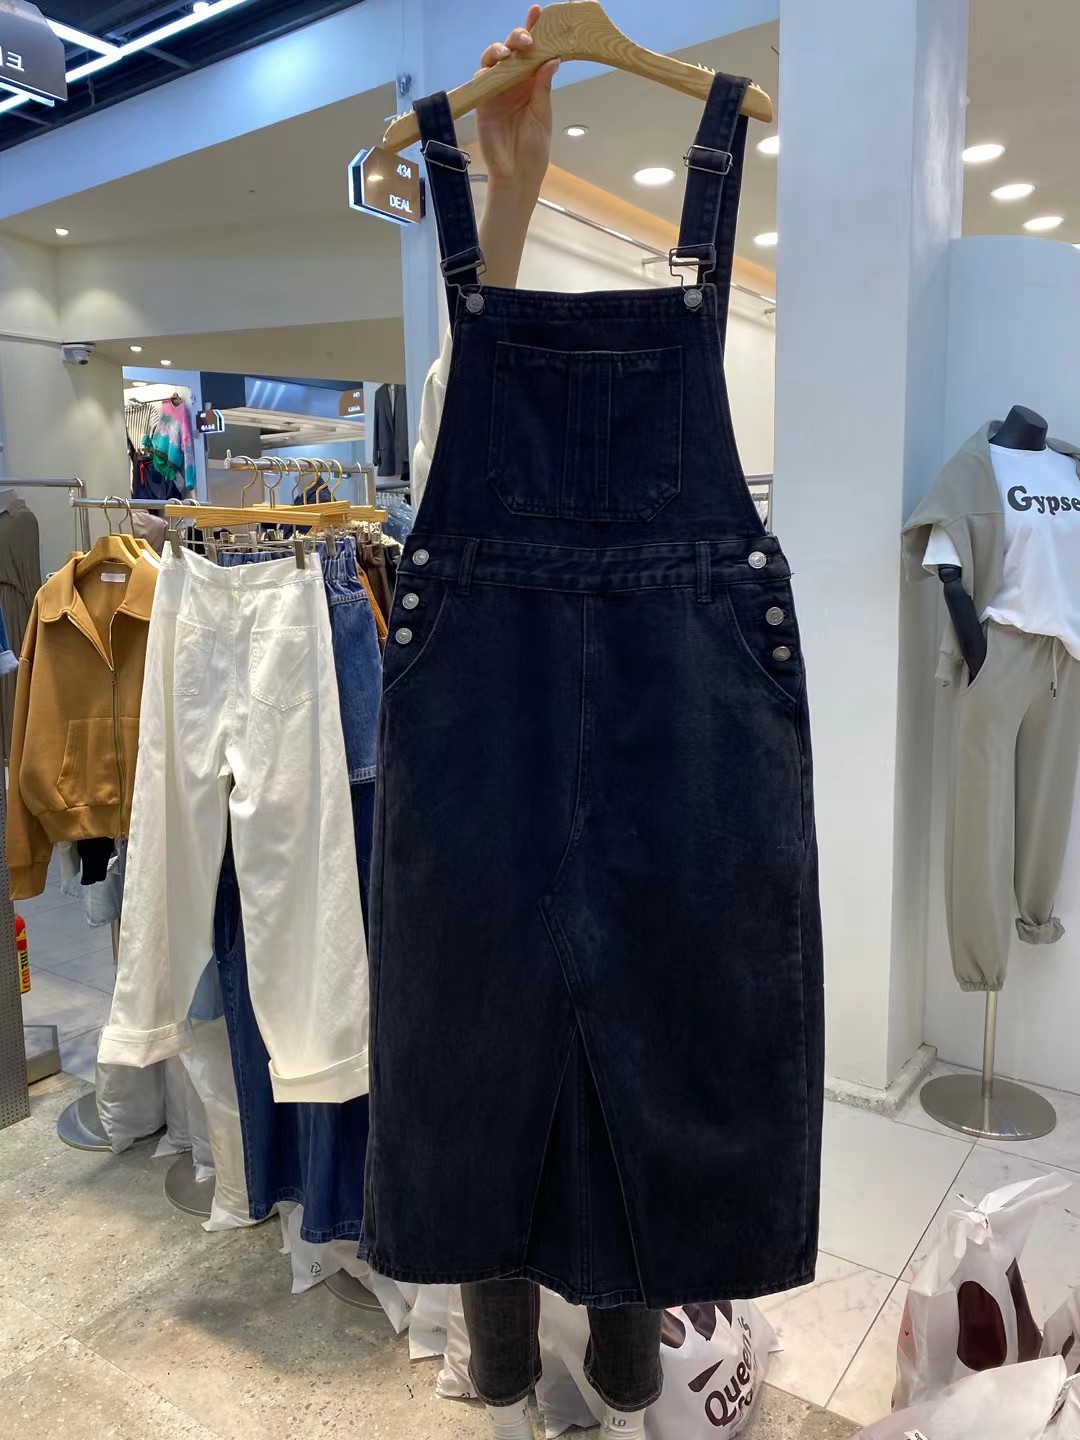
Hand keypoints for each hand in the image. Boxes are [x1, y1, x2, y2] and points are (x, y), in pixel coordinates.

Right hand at [475, 6, 557, 197]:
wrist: (517, 175)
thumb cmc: (534, 148)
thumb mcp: (542, 114)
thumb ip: (543, 87)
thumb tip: (553, 58)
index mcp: (531, 82)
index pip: (532, 51)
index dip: (533, 30)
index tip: (538, 11)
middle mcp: (512, 82)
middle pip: (510, 50)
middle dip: (516, 38)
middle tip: (526, 39)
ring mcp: (496, 91)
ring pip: (492, 60)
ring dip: (500, 51)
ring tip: (511, 52)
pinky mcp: (482, 103)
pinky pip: (480, 80)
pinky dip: (487, 72)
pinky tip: (496, 70)